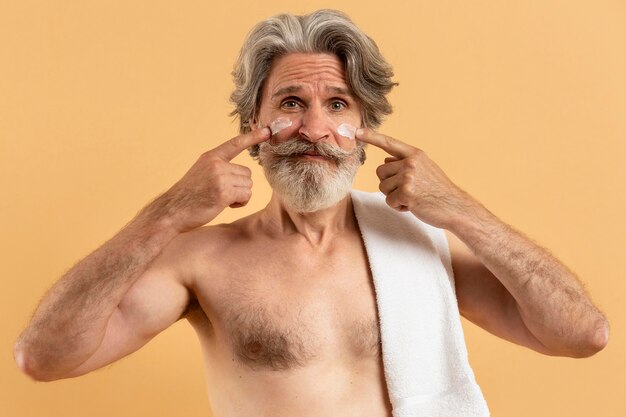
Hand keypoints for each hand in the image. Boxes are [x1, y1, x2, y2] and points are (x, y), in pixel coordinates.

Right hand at [145, 128, 270, 232]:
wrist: (171, 211)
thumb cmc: (188, 197)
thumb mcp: (202, 174)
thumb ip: (219, 168)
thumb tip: (243, 175)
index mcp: (210, 157)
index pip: (235, 144)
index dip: (252, 137)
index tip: (267, 130)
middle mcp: (216, 164)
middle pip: (247, 173)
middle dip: (239, 186)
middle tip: (221, 193)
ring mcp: (219, 177)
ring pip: (248, 185)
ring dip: (240, 195)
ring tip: (220, 199)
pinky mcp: (223, 192)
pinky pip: (246, 196)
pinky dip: (239, 203)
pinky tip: (225, 205)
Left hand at [356, 128, 475, 228]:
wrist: (455, 206)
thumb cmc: (438, 190)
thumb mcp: (425, 169)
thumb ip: (405, 162)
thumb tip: (386, 158)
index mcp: (415, 154)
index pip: (389, 143)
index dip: (371, 137)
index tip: (356, 131)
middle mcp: (411, 162)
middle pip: (380, 171)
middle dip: (389, 183)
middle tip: (408, 190)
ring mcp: (408, 177)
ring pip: (382, 187)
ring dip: (394, 196)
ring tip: (412, 197)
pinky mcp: (406, 193)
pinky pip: (389, 200)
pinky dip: (398, 206)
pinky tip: (413, 205)